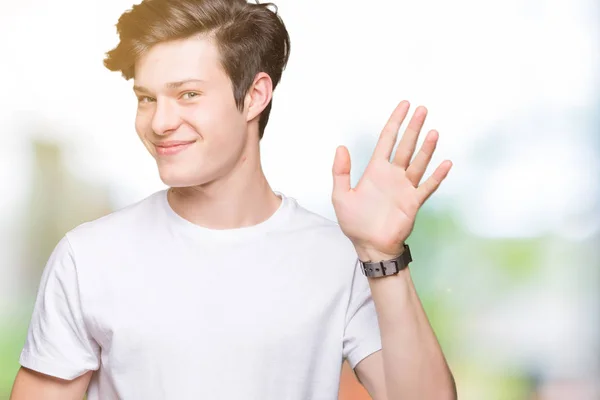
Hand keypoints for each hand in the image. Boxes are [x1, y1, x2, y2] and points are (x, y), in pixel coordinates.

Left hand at [331, 100, 451, 260]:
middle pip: (405, 146)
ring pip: (418, 162)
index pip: (387, 139)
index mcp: (375, 170)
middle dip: (413, 127)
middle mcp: (392, 175)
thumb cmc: (355, 223)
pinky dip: (437, 176)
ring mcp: (405, 187)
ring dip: (426, 148)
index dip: (395, 122)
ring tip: (433, 131)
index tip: (404, 106)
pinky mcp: (414, 202)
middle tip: (422, 109)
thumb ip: (341, 172)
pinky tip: (445, 163)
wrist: (370, 246)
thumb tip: (341, 147)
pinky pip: (428, 186)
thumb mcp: (341, 196)